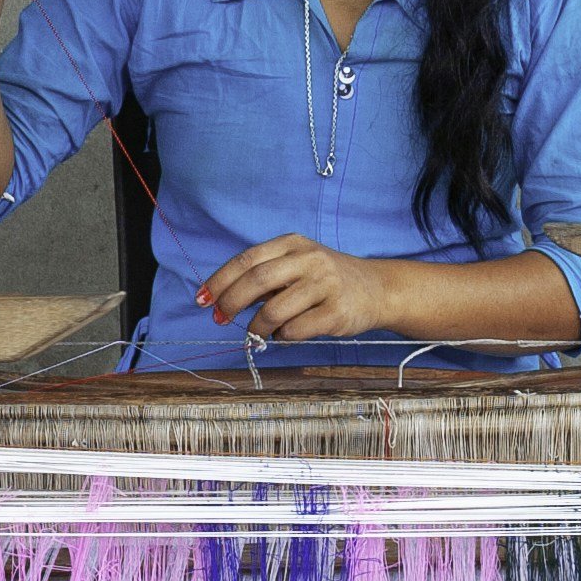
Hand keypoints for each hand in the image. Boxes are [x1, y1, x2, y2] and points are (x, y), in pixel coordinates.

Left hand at [198, 234, 396, 343]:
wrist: (377, 289)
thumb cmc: (327, 280)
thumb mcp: (297, 265)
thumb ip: (264, 277)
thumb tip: (221, 299)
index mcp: (292, 244)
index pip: (246, 260)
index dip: (220, 281)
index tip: (203, 299)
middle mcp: (309, 259)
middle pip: (256, 281)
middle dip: (230, 303)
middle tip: (220, 318)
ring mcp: (325, 285)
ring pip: (274, 310)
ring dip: (257, 326)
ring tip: (257, 332)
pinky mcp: (336, 312)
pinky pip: (295, 330)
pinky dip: (283, 336)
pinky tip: (286, 334)